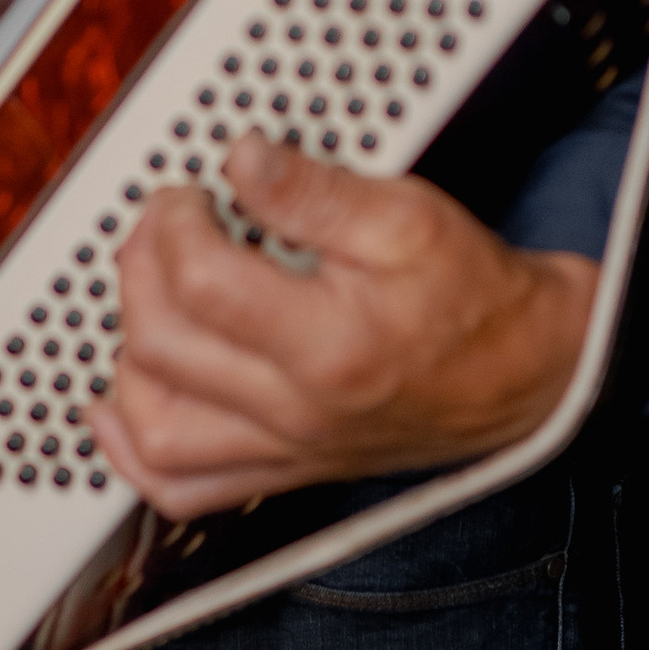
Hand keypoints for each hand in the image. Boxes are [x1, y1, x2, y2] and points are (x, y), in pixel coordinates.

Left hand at [96, 126, 597, 520]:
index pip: (200, 281)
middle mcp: (296, 410)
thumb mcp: (409, 218)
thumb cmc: (474, 300)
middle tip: (166, 226)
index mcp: (327, 344)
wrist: (527, 376)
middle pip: (159, 346)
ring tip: (147, 296)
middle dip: (140, 267)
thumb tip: (240, 161)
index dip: (176, 220)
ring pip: (153, 427)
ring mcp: (284, 449)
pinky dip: (131, 448)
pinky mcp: (283, 469)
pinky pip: (178, 488)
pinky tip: (121, 401)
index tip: (193, 194)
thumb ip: (315, 191)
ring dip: (124, 355)